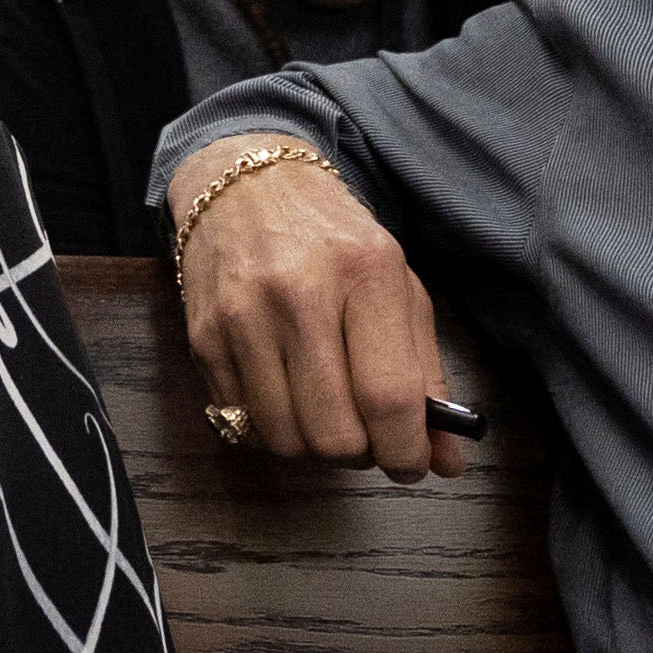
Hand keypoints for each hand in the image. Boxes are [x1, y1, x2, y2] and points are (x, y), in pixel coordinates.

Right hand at [169, 135, 462, 482]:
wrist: (247, 188)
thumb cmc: (335, 241)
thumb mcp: (398, 285)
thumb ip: (426, 374)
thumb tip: (448, 460)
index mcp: (366, 272)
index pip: (388, 395)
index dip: (407, 450)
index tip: (413, 464)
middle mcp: (300, 294)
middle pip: (335, 433)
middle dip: (362, 454)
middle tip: (368, 434)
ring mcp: (243, 318)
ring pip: (287, 441)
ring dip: (316, 447)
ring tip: (327, 412)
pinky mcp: (204, 339)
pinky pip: (244, 426)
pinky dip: (274, 430)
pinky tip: (288, 396)